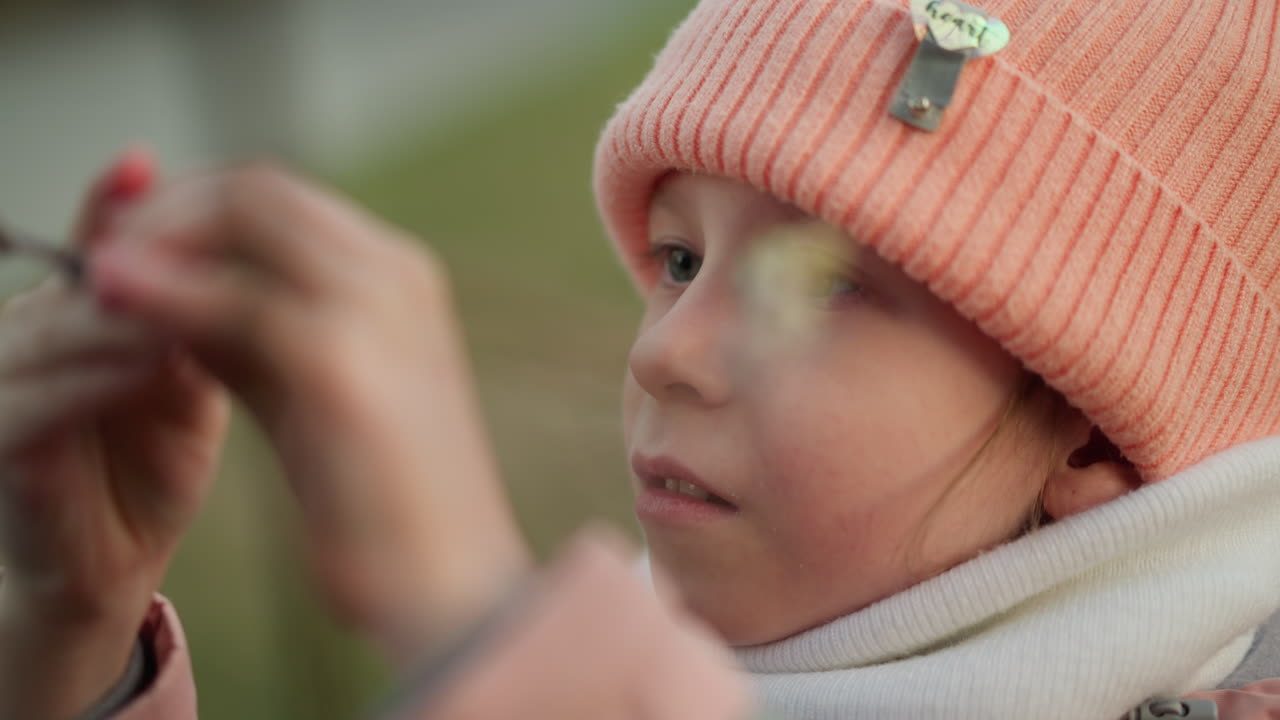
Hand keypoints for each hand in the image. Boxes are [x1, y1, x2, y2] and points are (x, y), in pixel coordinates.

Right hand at [0, 151, 228, 718]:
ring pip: (57, 328)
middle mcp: (18, 334)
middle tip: (212, 242)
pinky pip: (40, 398)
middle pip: (79, 278)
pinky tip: (155, 360)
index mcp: (66, 313)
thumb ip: (192, 319)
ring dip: (128, 311)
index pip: (91, 243)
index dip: (116, 202)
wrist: (108, 569)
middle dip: (147, 260)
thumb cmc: (149, 469)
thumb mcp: (182, 379)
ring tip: (196, 294)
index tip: (152, 163)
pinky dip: (98, 376)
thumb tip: (236, 243)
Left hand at [92, 164, 531, 662]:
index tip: (130, 243)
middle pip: (260, 190)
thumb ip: (246, 335)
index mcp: (399, 279)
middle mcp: (396, 274)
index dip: (193, 206)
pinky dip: (165, 295)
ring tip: (94, 277)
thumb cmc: (381, 500)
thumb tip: (163, 291)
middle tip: (100, 255)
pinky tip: (115, 311)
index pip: (280, 198)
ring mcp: (377, 310)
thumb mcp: (307, 395)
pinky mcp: (342, 363)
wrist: (448, 581)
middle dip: (167, 210)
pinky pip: (233, 297)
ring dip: (158, 238)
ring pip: (246, 218)